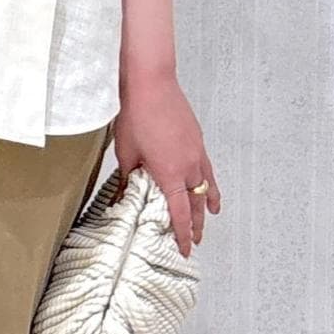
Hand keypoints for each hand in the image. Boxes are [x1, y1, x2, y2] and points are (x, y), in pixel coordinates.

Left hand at [111, 71, 220, 258]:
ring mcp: (197, 153)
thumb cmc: (136, 115)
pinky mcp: (198, 140)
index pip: (180, 213)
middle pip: (197, 204)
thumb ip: (128, 179)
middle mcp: (189, 167)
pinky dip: (210, 182)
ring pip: (206, 187)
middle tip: (196, 241)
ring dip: (206, 206)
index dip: (184, 234)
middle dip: (197, 225)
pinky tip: (209, 186)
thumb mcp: (126, 153)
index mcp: (170, 174)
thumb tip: (123, 197)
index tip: (187, 249)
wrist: (152, 84)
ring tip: (209, 219)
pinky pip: (208, 169)